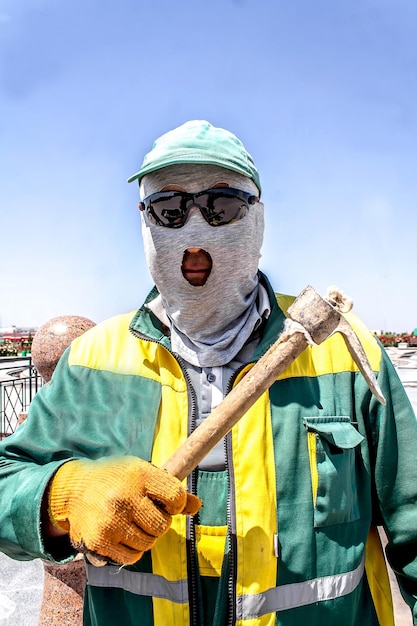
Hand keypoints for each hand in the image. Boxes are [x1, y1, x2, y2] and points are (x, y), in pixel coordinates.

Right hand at [47, 456, 200, 564]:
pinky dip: (131, 550)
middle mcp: (125, 497)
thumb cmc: (115, 479)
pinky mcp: (99, 542)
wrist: (73, 489)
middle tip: (144, 512)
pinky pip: (132, 557)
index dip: (175, 504)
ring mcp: (111, 521)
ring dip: (144, 536)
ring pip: (148, 543)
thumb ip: (170, 489)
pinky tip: (120, 533)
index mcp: (139, 474)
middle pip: (163, 524)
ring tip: (130, 521)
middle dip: (158, 521)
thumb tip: (197, 506)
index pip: (176, 498)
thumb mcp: (142, 473)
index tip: (165, 502)